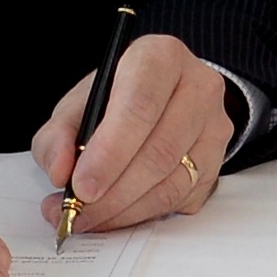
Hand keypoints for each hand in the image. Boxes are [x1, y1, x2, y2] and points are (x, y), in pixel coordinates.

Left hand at [29, 32, 232, 236]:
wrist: (160, 99)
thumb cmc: (116, 98)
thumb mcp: (77, 104)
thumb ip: (58, 136)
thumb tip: (60, 171)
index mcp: (160, 58)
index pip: (140, 105)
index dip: (109, 151)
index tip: (81, 185)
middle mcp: (197, 87)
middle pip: (159, 151)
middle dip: (112, 193)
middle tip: (77, 211)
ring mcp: (214, 126)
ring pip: (172, 182)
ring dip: (124, 210)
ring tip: (88, 218)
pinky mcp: (218, 162)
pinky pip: (181, 200)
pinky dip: (142, 215)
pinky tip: (114, 214)